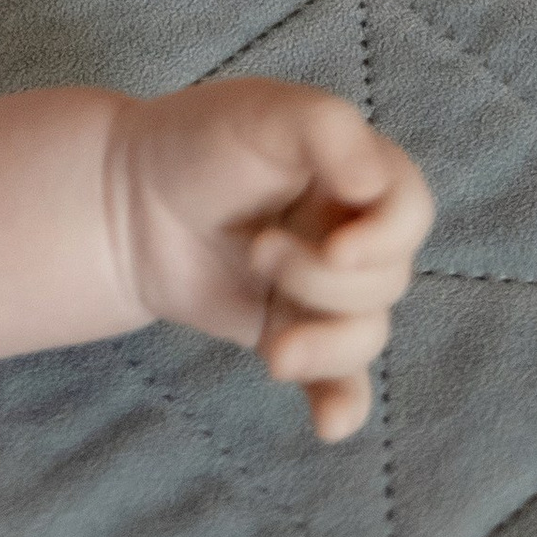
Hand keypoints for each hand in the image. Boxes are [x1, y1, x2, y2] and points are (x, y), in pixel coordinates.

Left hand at [108, 77, 434, 440]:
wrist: (124, 202)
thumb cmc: (197, 141)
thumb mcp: (264, 112)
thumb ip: (330, 130)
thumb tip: (375, 186)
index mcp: (356, 172)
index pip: (411, 211)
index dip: (386, 239)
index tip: (336, 248)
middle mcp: (351, 232)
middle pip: (387, 281)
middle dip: (321, 280)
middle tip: (257, 250)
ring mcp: (325, 289)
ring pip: (367, 334)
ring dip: (325, 344)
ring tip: (270, 342)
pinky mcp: (294, 331)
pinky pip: (340, 380)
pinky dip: (342, 403)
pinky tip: (327, 424)